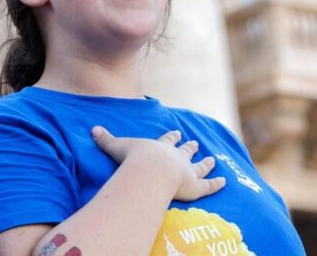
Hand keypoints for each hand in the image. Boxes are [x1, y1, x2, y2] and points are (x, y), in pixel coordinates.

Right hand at [91, 127, 224, 200]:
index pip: (167, 140)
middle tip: (195, 142)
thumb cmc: (134, 158)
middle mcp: (177, 157)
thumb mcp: (117, 146)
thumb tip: (93, 129)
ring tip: (213, 160)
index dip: (172, 137)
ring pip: (200, 166)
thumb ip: (106, 139)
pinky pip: (209, 186)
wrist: (151, 171)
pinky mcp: (195, 187)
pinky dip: (217, 184)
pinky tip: (224, 182)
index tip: (177, 131)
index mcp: (161, 147)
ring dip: (206, 163)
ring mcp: (188, 171)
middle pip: (185, 151)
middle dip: (190, 147)